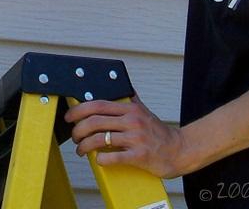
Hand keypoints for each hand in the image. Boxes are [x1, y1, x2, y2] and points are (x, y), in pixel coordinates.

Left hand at [64, 95, 185, 177]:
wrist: (178, 150)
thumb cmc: (159, 133)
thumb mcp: (145, 111)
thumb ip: (131, 100)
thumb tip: (122, 88)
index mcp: (131, 109)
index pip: (99, 104)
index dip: (80, 109)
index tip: (70, 116)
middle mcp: (132, 121)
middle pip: (96, 121)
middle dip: (79, 130)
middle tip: (75, 136)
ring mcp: (135, 138)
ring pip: (100, 139)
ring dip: (85, 146)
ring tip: (81, 150)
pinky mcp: (139, 156)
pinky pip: (113, 157)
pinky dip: (101, 159)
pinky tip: (98, 159)